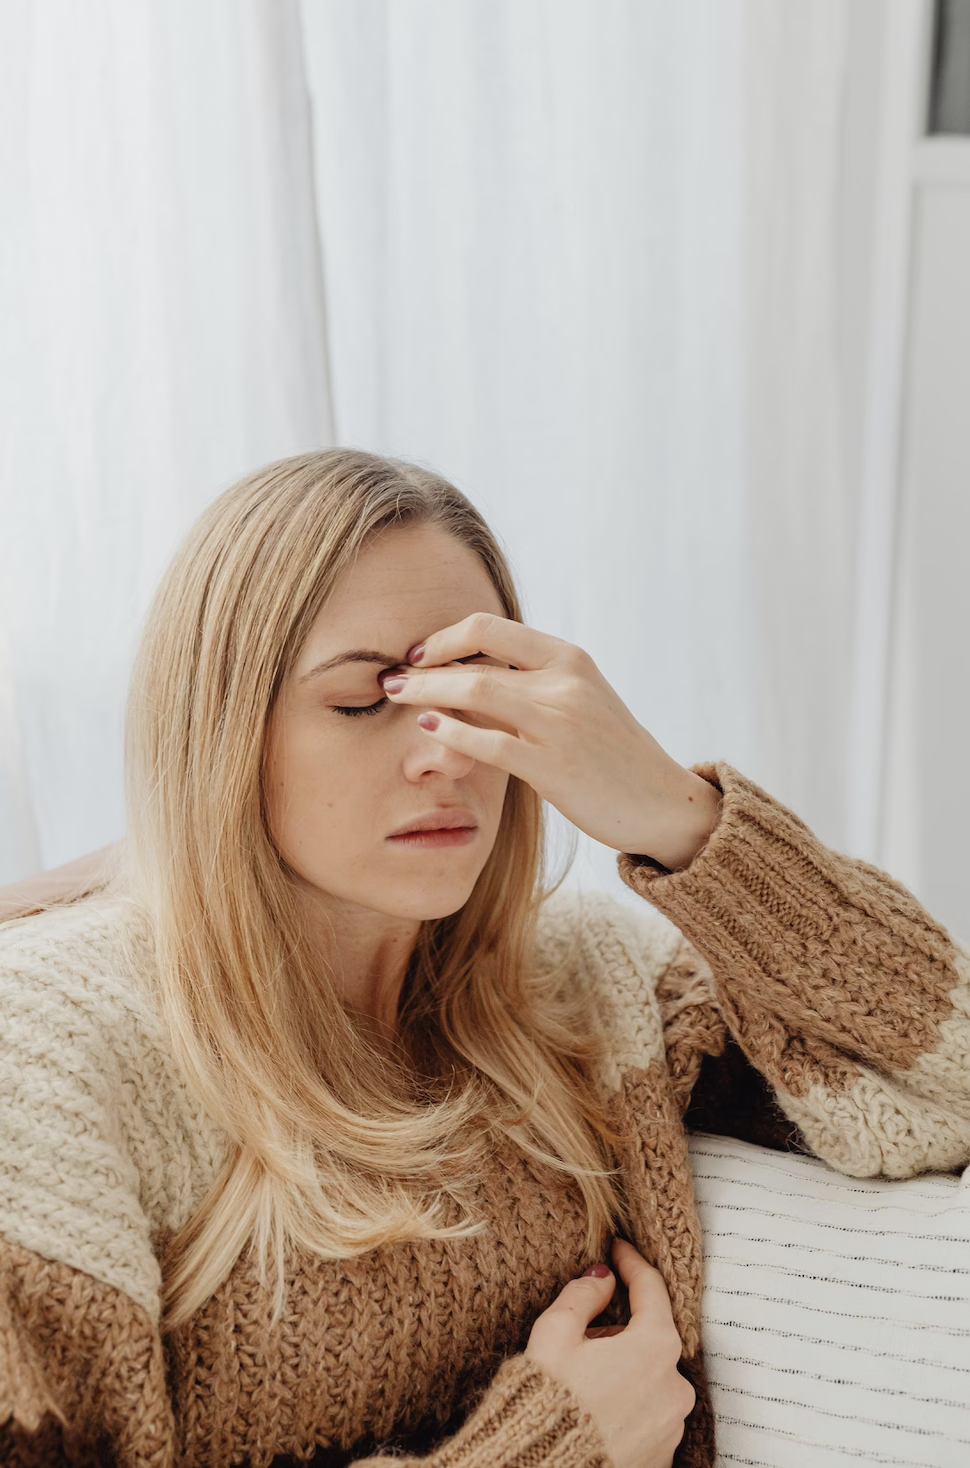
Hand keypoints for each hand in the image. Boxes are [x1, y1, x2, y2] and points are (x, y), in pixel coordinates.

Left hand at [380, 613, 720, 869]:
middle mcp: (564, 682)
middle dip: (423, 667)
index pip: (491, 627)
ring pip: (476, 691)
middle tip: (390, 677)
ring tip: (396, 696)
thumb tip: (472, 675)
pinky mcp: (554, 766)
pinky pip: (490, 742)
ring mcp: (560, 723)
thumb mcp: (581, 702)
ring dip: (427, 692)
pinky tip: (428, 729)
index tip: (419, 654)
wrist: (662, 802)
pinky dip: (452, 731)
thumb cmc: (613, 755)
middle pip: (476, 658)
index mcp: (569, 659)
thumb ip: (534, 685)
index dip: (445, 637)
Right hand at [525, 1239, 694, 1467]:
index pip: (650, 1288)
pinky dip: (628, 1402)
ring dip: (625, 1367)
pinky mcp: (663, 1456)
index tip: (617, 1246)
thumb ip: (584, 1295)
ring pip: (651, 1377)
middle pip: (652, 1336)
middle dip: (620, 1327)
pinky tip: (595, 1406)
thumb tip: (603, 1277)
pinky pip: (649, 1413)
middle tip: (582, 1332)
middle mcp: (675, 1386)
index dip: (631, 1261)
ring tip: (583, 1376)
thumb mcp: (556, 1333)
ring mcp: (673, 1425)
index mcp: (655, 1347)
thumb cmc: (549, 1401)